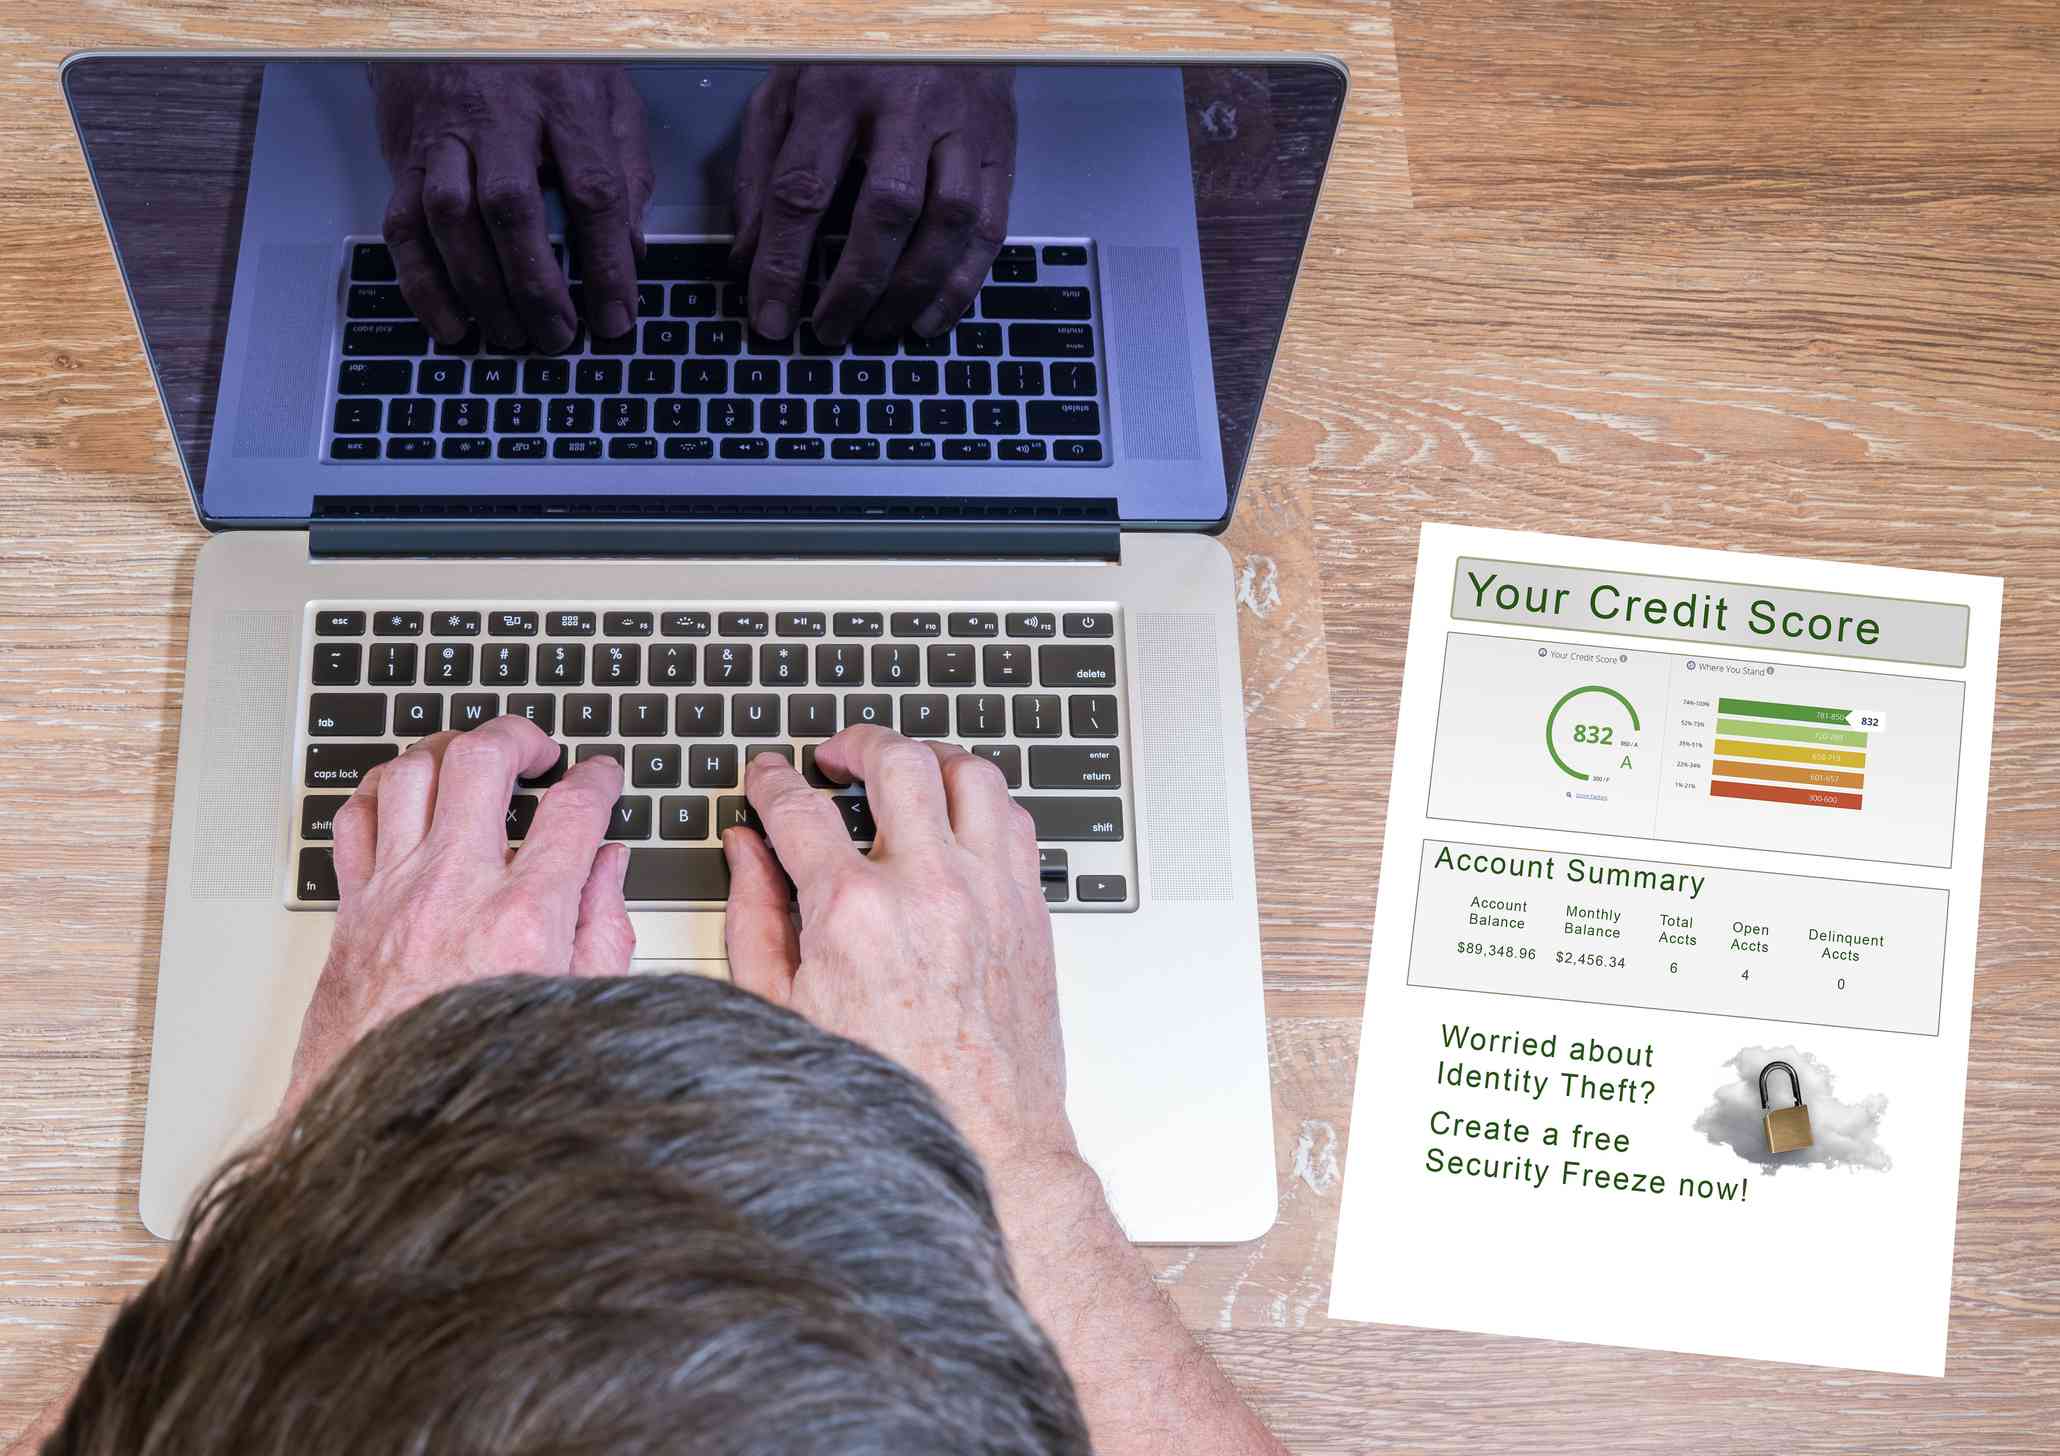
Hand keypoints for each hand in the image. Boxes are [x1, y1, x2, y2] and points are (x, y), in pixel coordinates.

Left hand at [285, 717, 633, 1110]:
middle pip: (481, 761)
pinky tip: (406, 796)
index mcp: (523, 919)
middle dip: (518, 736)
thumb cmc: (483, 1079)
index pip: (572, 810)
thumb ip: (601, 925)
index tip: (602, 775)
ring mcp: (393, 895)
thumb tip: (607, 866)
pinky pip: (354, 818)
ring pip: (410, 773)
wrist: (387, 1135)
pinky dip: (382, 791)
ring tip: (473, 759)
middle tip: (538, 750)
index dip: (598, 778)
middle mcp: (452, 892)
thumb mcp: (578, 1005)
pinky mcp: (352, 911)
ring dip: (448, 751)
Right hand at [369, 62, 653, 350]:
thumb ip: (628, 167)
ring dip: (480, 290)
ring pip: (451, 219)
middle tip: (558, 338)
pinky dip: (423, 284)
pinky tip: (451, 323)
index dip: (607, 263)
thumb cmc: (544, 66)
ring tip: (511, 337)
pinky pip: (403, 227)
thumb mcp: (609, 95)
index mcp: (563, 99)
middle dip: (536, 286)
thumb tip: (632, 251)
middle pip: (512, 208)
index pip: (592, 190)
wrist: (456, 21)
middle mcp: (498, 115)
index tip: (617, 317)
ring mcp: (444, 137)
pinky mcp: (404, 158)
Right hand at [719, 726, 1073, 1173]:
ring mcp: (989, 893)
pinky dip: (981, 800)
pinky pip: (1014, 818)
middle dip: (856, 743)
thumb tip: (745, 850)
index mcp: (853, 914)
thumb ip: (755, 916)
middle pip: (895, 761)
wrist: (985, 1143)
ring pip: (969, 773)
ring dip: (929, 758)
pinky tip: (956, 815)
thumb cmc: (885, 1092)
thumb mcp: (784, 1011)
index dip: (772, 780)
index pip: (799, 808)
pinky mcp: (1029, 909)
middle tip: (835, 756)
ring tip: (902, 769)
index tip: (766, 775)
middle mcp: (928, 888)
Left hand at [732, 65, 1016, 344]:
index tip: (771, 316)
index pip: (803, 187)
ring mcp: (961, 128)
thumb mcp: (785, 90)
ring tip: (880, 328)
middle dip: (856, 285)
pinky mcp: (999, 149)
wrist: (939, 13)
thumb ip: (760, 170)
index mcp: (836, 88)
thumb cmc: (853, 56)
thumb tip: (748, 258)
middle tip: (831, 332)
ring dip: (914, 290)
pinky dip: (962, 282)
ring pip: (949, 222)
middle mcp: (905, 106)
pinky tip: (932, 315)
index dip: (784, 262)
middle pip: (886, 210)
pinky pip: (990, 228)